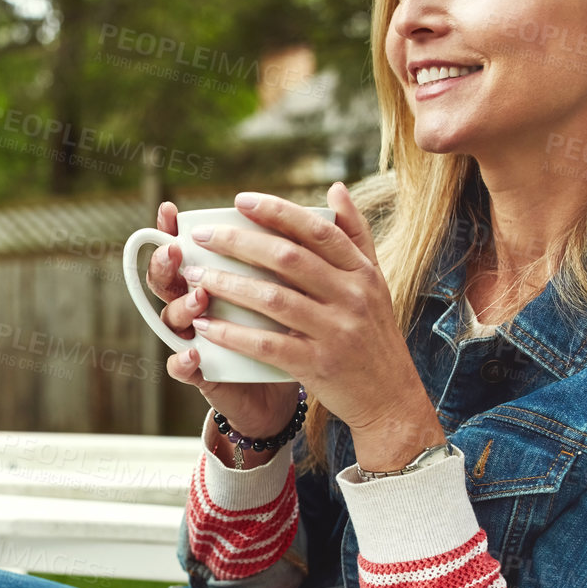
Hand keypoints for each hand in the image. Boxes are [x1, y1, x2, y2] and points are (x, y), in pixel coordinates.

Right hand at [145, 200, 302, 439]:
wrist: (291, 389)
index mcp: (216, 278)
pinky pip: (183, 367)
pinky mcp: (203, 374)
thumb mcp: (305, 283)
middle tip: (175, 249)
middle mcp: (200, 305)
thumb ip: (311, 240)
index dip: (171, 229)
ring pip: (173, 319)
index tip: (169, 209)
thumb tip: (335, 189)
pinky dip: (184, 360)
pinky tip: (195, 353)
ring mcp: (198, 340)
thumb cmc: (295, 327)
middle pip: (169, 280)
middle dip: (167, 263)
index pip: (186, 248)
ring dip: (182, 306)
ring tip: (200, 296)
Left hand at [179, 186, 443, 469]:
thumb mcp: (375, 282)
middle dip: (239, 242)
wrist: (391, 399)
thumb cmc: (374, 336)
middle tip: (203, 235)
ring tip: (195, 275)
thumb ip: (355, 236)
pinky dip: (233, 334)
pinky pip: (267, 345)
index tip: (240, 200)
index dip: (277, 211)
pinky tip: (205, 326)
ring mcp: (336, 332)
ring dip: (228, 284)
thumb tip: (335, 188)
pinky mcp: (318, 365)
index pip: (317, 230)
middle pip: (288, 258)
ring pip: (273, 299)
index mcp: (362, 272)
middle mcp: (352, 296)